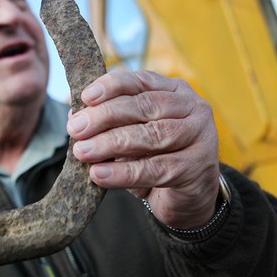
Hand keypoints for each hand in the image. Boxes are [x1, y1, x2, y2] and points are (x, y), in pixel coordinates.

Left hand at [67, 70, 219, 228]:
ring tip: (83, 151)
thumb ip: (112, 122)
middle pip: (145, 106)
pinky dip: (124, 172)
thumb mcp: (135, 134)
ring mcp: (200, 137)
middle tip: (76, 129)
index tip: (85, 97)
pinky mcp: (196, 168)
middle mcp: (193, 108)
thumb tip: (76, 115)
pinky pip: (156, 168)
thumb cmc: (158, 157)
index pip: (141, 80)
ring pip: (152, 135)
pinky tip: (100, 174)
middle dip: (105, 116)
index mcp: (175, 91)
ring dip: (112, 143)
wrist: (191, 195)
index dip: (112, 86)